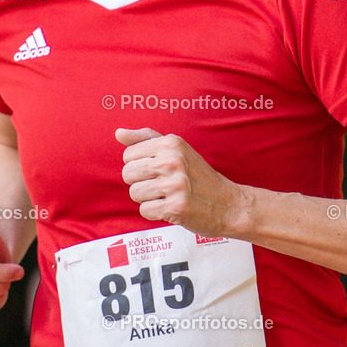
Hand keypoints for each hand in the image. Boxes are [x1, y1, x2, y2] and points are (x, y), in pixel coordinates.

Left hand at [116, 127, 246, 236]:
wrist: (227, 204)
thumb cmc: (198, 176)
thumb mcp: (177, 150)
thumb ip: (146, 139)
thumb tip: (118, 133)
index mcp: (171, 144)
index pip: (128, 155)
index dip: (138, 166)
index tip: (156, 170)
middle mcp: (173, 161)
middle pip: (128, 174)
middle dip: (140, 183)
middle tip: (160, 185)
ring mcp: (175, 185)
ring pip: (134, 193)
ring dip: (147, 199)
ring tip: (166, 196)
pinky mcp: (176, 207)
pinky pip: (145, 210)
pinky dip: (155, 212)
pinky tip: (170, 207)